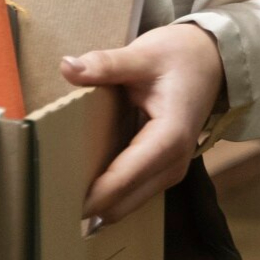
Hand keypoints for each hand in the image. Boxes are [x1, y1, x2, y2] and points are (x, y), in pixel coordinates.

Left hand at [60, 22, 224, 225]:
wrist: (210, 60)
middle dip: (92, 205)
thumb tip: (68, 67)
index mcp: (170, 137)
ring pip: (130, 201)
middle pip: (127, 199)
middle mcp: (174, 162)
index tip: (61, 202)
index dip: (95, 193)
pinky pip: (133, 190)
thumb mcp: (142, 54)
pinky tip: (78, 186)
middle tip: (49, 203)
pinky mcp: (163, 167)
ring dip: (100, 202)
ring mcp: (171, 169)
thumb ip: (106, 64)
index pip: (126, 176)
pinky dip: (109, 192)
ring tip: (57, 199)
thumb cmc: (179, 57)